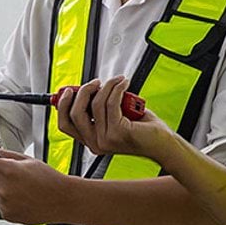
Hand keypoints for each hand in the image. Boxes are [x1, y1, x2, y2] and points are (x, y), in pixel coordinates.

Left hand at [0, 147, 68, 224]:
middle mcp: (3, 188)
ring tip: (14, 183)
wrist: (63, 201)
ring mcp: (3, 203)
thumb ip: (5, 156)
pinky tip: (18, 195)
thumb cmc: (50, 180)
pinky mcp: (6, 214)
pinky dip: (2, 197)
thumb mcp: (27, 160)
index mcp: (8, 171)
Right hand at [54, 76, 171, 159]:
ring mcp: (106, 139)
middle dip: (83, 91)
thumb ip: (98, 108)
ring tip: (118, 81)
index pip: (65, 124)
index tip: (68, 91)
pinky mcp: (118, 132)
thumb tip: (85, 89)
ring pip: (96, 103)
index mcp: (91, 141)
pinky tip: (124, 84)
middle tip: (95, 83)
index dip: (62, 105)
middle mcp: (95, 143)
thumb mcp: (114, 116)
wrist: (162, 143)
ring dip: (107, 85)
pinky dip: (117, 88)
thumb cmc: (142, 129)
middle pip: (74, 113)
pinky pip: (112, 102)